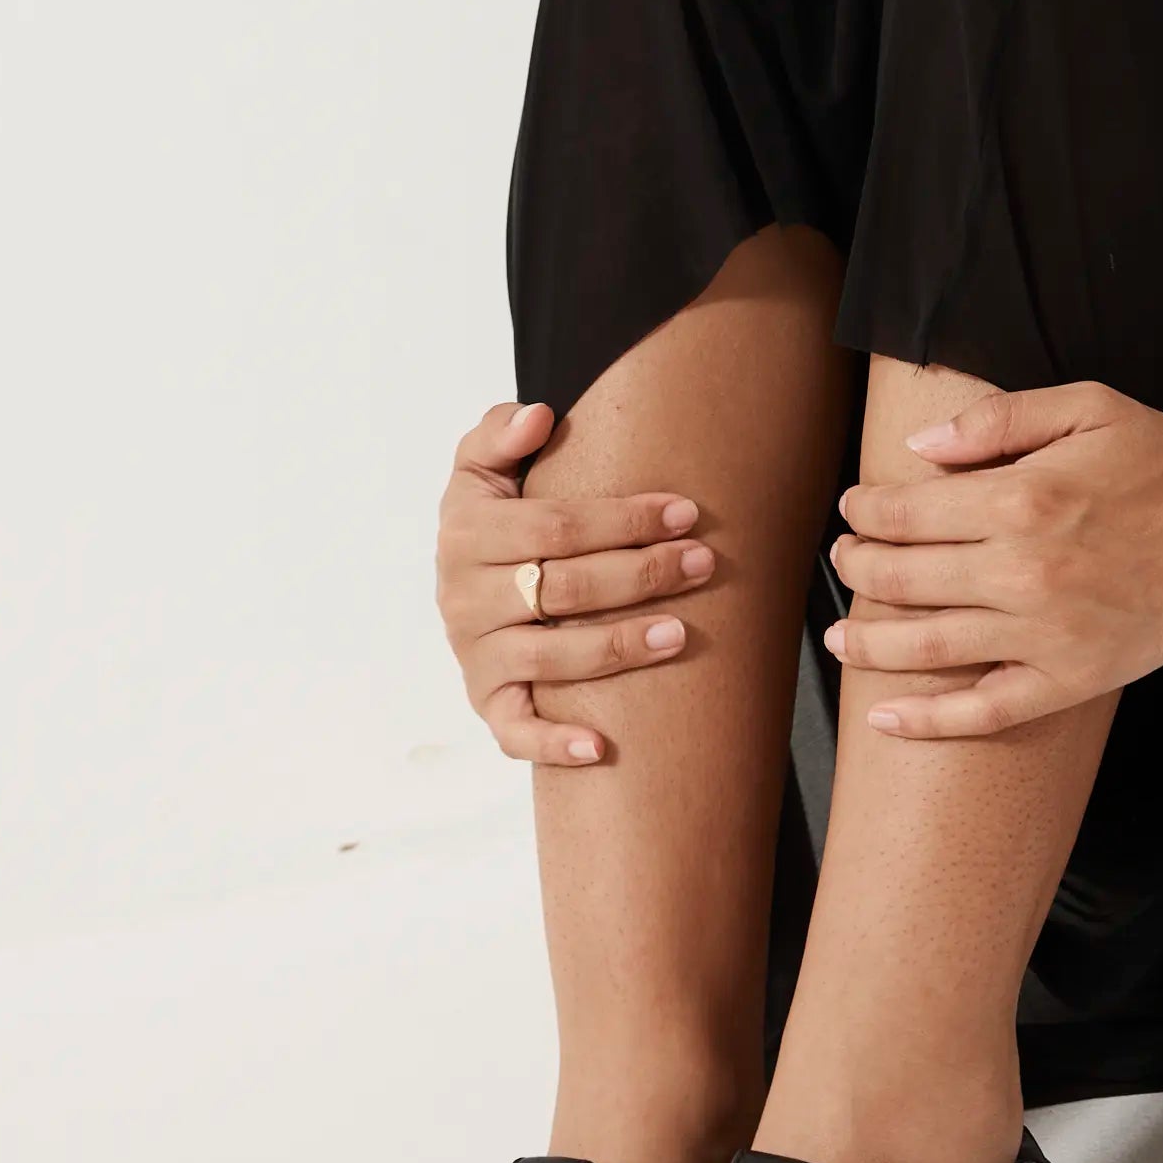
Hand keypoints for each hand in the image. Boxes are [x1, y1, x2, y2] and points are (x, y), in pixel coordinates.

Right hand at [435, 402, 712, 764]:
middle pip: (564, 588)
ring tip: (680, 633)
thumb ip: (499, 433)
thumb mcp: (481, 468)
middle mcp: (466, 598)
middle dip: (641, 573)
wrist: (459, 580)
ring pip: (552, 657)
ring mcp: (476, 654)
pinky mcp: (487, 700)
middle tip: (703, 562)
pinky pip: (515, 731)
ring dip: (619, 646)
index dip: (624, 519)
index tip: (685, 512)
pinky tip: (602, 747)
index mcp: (467, 533)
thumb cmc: (491, 520)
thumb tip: (540, 415)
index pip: (556, 527)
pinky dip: (554, 743)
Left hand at [825, 380, 1162, 738]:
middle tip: (844, 558)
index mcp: (1020, 501)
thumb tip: (920, 446)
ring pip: (928, 645)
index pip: (907, 512)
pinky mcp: (1070, 680)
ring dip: (869, 640)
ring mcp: (1044, 634)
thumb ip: (997, 420)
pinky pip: (985, 711)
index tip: (854, 507)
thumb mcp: (1087, 408)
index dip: (866, 509)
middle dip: (859, 566)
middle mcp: (1022, 573)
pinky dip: (928, 720)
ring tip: (840, 634)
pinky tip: (885, 716)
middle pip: (904, 578)